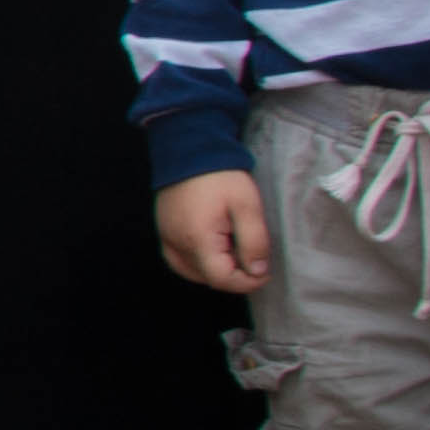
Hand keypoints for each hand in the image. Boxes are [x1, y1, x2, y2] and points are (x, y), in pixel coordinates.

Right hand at [154, 167, 273, 292]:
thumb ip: (254, 242)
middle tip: (253, 259)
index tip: (265, 272)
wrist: (190, 148)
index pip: (223, 279)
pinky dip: (199, 263)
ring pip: (192, 272)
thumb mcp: (248, 206)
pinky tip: (214, 250)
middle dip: (234, 276)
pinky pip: (180, 260)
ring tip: (235, 253)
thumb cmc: (220, 176)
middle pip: (207, 279)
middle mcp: (177, 244)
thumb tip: (257, 272)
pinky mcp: (164, 231)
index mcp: (197, 239)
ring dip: (216, 271)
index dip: (248, 282)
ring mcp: (167, 238)